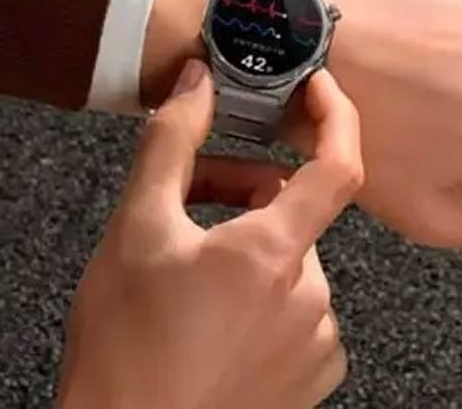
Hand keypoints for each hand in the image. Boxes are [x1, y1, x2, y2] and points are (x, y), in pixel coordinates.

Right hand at [58, 62, 362, 408]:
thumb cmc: (123, 347)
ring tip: (184, 275)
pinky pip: (298, 316)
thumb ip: (171, 143)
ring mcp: (314, 346)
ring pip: (291, 265)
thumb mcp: (134, 227)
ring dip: (246, 252)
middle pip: (292, 215)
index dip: (333, 116)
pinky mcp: (309, 382)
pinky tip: (209, 317)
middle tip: (181, 204)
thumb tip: (197, 83)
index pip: (338, 166)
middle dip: (240, 196)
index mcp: (272, 255)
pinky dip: (261, 301)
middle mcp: (310, 301)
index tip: (315, 89)